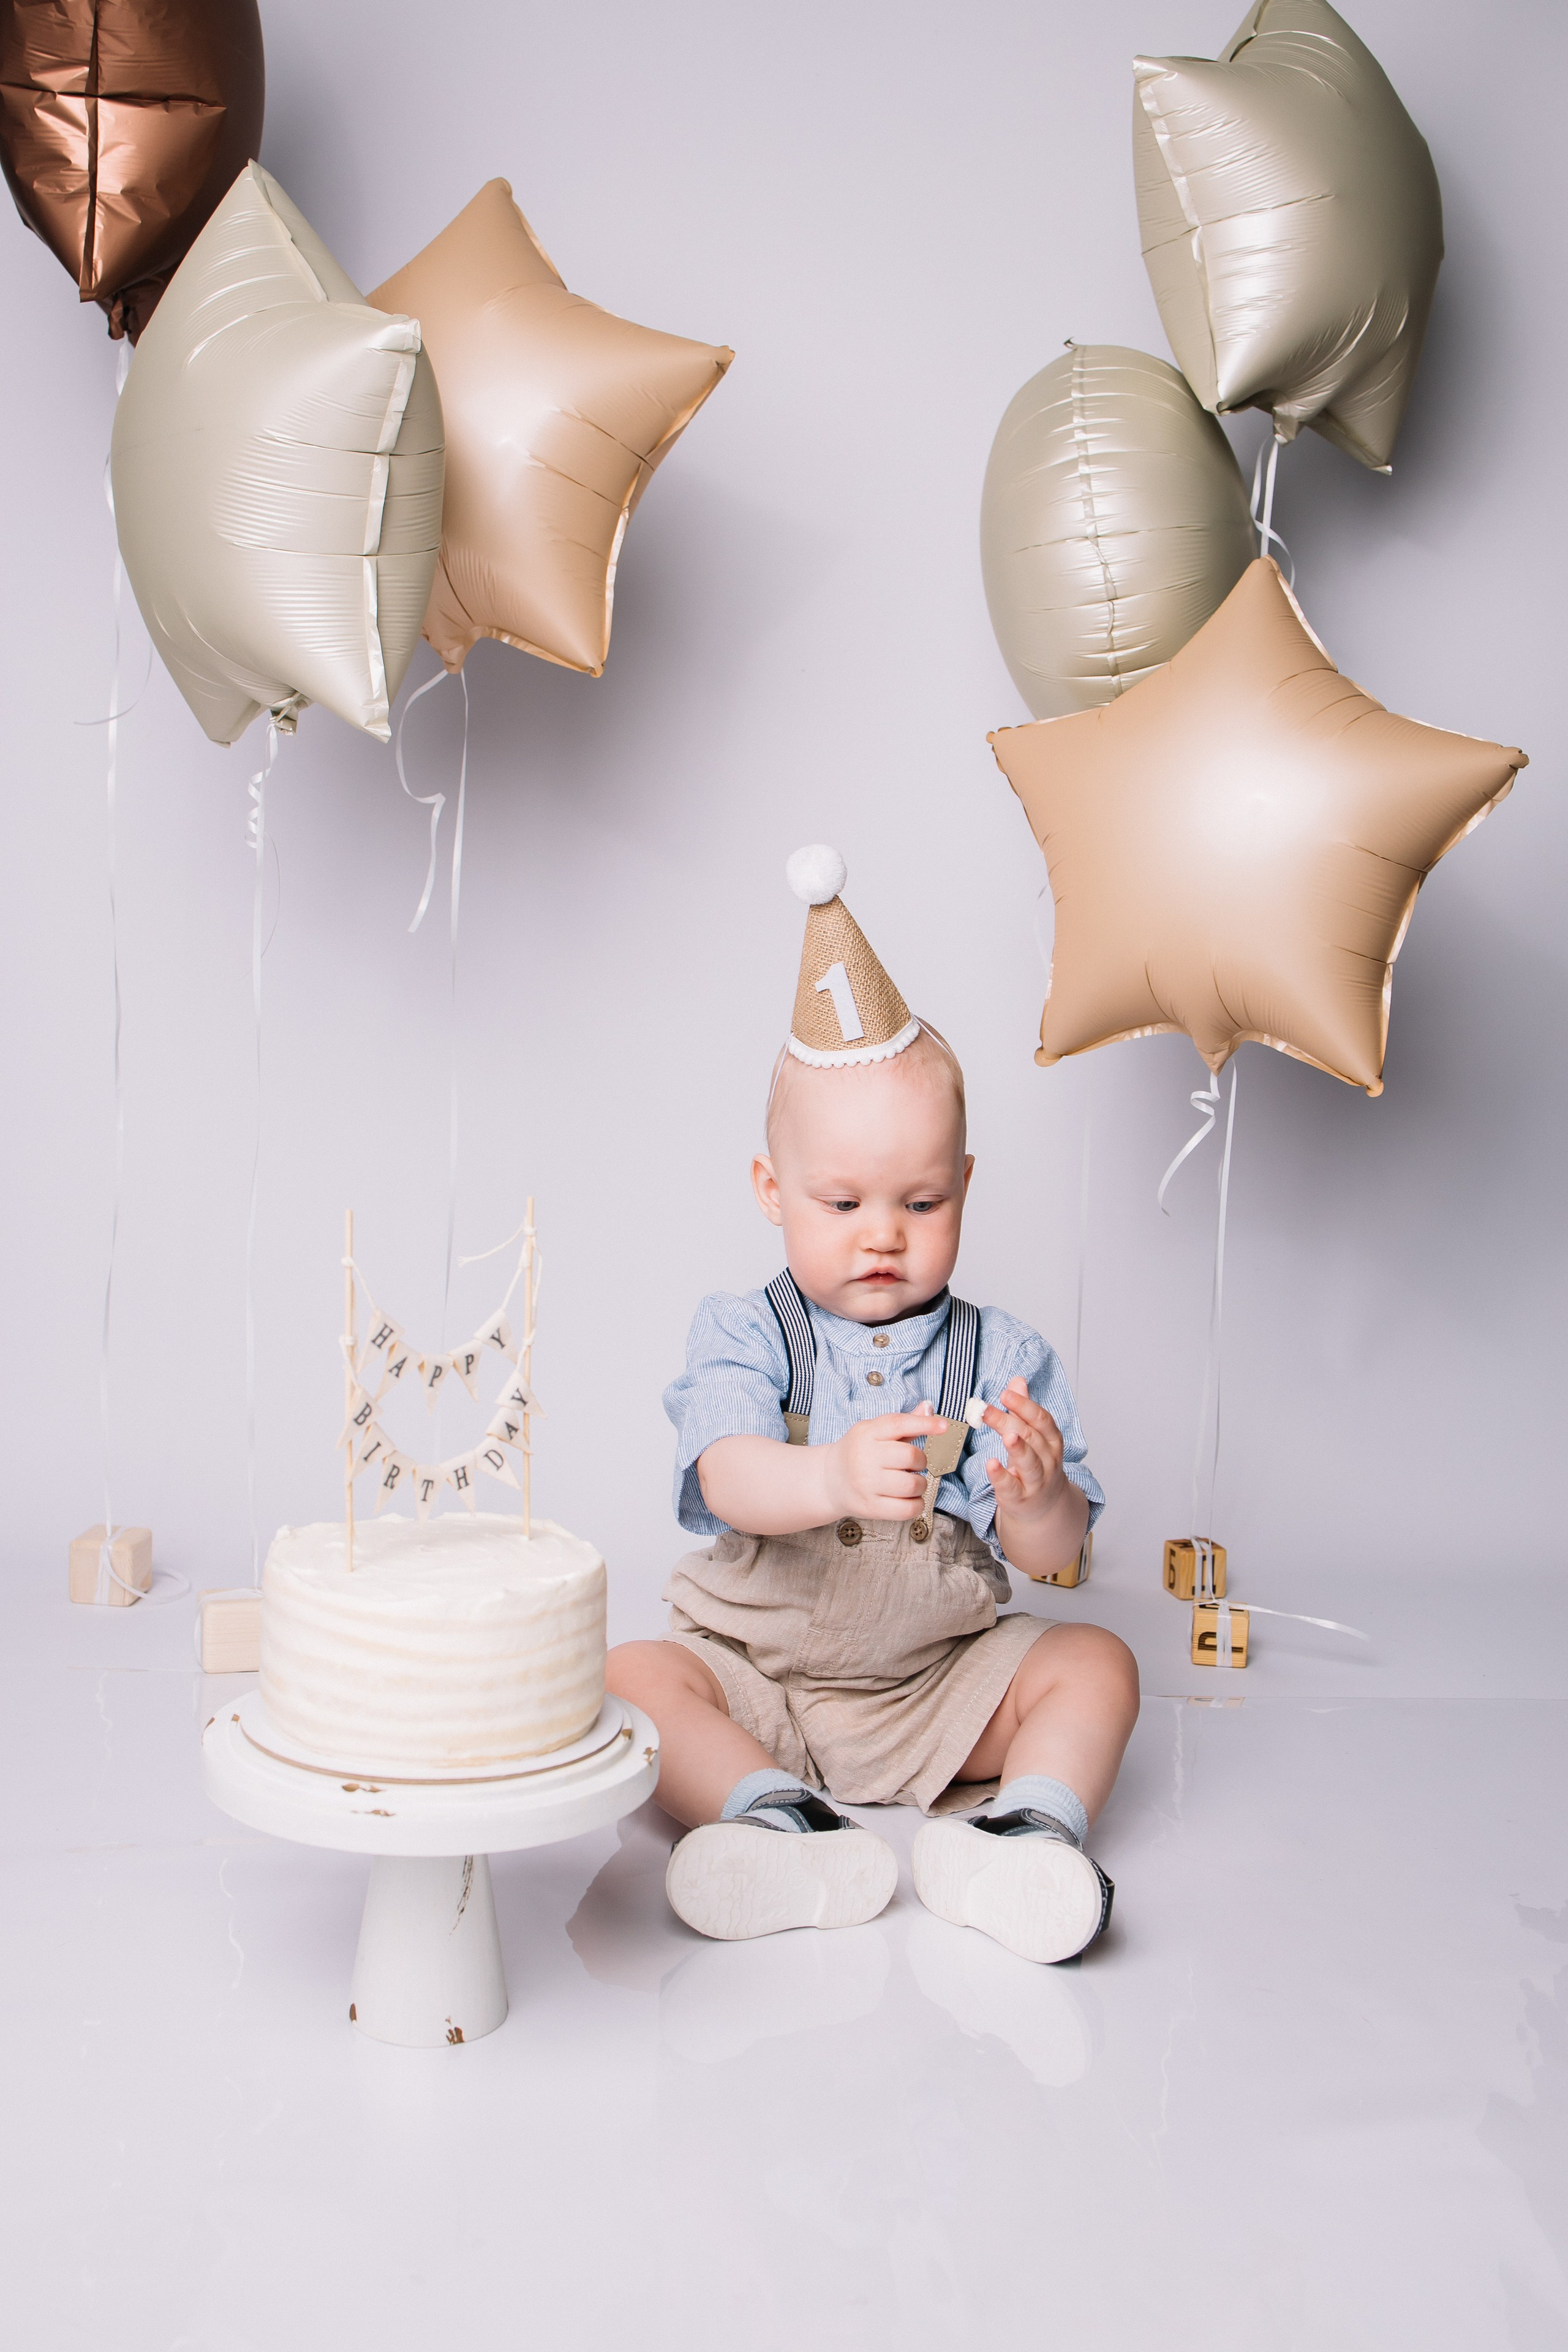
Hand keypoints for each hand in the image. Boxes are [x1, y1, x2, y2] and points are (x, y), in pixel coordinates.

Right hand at [824, 1403, 942, 1522]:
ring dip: (921, 1484)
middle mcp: (864, 1457)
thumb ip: (904, 1422)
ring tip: (912, 1482)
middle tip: (914, 1464)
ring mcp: (866, 1484)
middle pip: (909, 1456)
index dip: (925, 1424)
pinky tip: (911, 1498)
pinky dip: (917, 1504)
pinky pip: (906, 1509)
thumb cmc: (859, 1452)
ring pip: (912, 1485)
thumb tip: (928, 1408)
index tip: (944, 1426)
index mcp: (867, 1433)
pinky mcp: (871, 1507)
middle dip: (920, 1461)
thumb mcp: (874, 1431)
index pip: (898, 1424)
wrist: (829, 1480)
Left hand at [982, 1378, 1067, 1521]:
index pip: (1041, 1420)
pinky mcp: (1020, 1498)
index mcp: (1051, 1441)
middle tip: (985, 1409)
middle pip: (1030, 1437)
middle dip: (1008, 1421)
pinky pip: (1012, 1487)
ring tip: (1006, 1435)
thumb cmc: (1036, 1465)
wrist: (1043, 1507)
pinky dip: (1001, 1476)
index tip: (1005, 1394)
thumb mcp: (1033, 1437)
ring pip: (1030, 1463)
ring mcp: (1036, 1481)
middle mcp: (1048, 1460)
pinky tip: (991, 1465)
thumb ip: (1024, 1410)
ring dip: (1019, 1448)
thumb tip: (1017, 1380)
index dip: (1024, 1405)